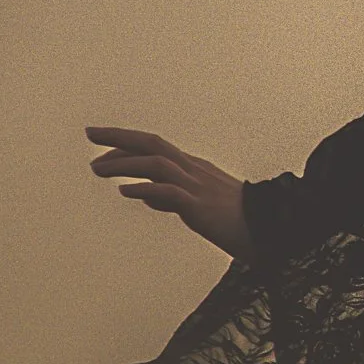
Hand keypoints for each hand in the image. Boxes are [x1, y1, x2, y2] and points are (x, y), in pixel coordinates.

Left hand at [86, 127, 254, 258]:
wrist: (273, 230)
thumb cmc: (239, 222)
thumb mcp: (199, 206)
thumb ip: (172, 198)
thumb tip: (146, 196)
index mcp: (195, 169)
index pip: (156, 148)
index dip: (127, 143)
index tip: (101, 144)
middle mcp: (195, 171)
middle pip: (153, 144)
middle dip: (120, 137)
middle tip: (90, 133)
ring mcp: (198, 187)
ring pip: (157, 164)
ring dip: (125, 163)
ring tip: (97, 168)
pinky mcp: (201, 207)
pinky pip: (170, 193)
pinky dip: (146, 189)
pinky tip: (125, 191)